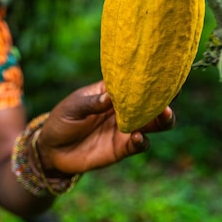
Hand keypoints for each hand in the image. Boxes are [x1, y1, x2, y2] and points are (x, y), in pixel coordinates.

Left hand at [36, 80, 174, 174]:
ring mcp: (125, 128)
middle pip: (150, 103)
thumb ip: (92, 103)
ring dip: (162, 119)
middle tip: (168, 95)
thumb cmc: (62, 120)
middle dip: (162, 98)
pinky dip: (142, 140)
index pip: (133, 82)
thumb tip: (110, 97)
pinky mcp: (123, 148)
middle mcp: (123, 109)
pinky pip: (140, 144)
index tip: (162, 72)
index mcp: (111, 92)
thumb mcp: (73, 108)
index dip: (148, 77)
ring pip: (153, 123)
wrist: (53, 149)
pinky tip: (138, 136)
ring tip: (165, 114)